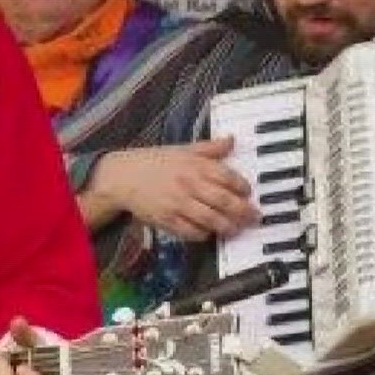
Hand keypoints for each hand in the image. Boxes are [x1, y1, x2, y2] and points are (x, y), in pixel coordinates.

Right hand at [91, 138, 257, 240]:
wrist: (122, 177)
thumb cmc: (153, 162)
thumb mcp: (182, 150)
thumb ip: (209, 148)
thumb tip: (231, 140)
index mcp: (195, 165)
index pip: (228, 177)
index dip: (243, 187)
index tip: (247, 193)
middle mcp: (189, 184)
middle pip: (225, 201)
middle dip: (244, 211)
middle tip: (253, 216)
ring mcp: (178, 203)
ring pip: (212, 219)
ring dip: (228, 226)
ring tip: (235, 228)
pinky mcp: (167, 219)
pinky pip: (191, 231)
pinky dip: (204, 234)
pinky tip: (208, 232)